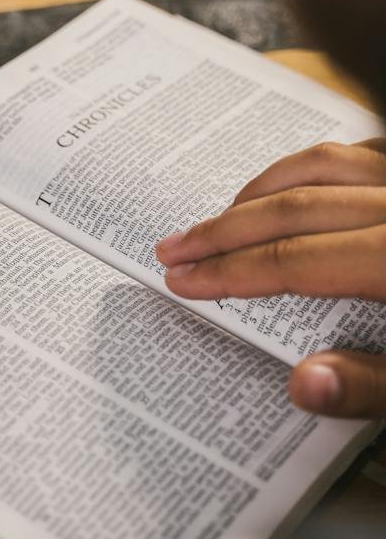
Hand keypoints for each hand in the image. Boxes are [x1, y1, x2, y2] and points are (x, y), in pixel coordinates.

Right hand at [156, 139, 385, 418]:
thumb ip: (374, 383)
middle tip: (173, 248)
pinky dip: (317, 165)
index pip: (293, 261)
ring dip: (262, 190)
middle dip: (223, 230)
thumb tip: (302, 386)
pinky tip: (296, 183)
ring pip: (322, 166)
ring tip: (221, 217)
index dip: (230, 273)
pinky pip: (361, 151)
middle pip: (293, 208)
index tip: (181, 282)